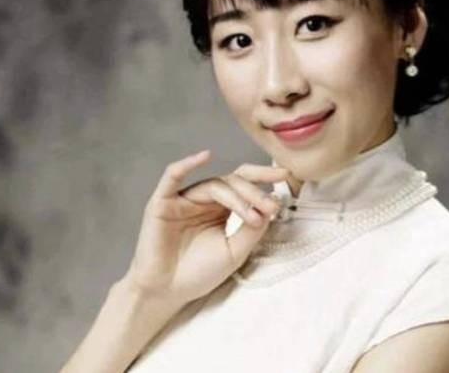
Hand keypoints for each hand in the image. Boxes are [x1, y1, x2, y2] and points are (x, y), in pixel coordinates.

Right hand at [123, 150, 288, 305]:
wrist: (167, 292)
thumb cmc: (199, 273)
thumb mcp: (235, 251)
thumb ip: (253, 229)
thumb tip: (273, 201)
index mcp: (220, 208)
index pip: (244, 184)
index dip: (264, 177)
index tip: (286, 176)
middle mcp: (203, 199)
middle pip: (233, 182)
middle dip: (254, 192)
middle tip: (270, 206)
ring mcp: (182, 199)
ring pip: (214, 185)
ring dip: (236, 196)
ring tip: (251, 215)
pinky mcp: (162, 203)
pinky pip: (171, 177)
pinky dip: (186, 164)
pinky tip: (203, 156)